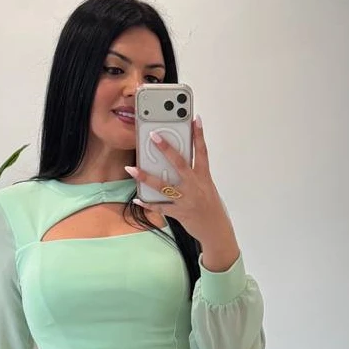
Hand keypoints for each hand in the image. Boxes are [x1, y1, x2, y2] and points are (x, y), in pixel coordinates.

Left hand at [125, 119, 235, 254]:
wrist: (216, 230)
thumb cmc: (210, 206)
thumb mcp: (206, 186)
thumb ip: (193, 174)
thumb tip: (175, 162)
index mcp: (204, 177)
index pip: (202, 152)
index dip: (199, 135)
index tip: (194, 118)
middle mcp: (195, 185)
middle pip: (179, 163)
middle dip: (166, 149)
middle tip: (153, 135)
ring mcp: (186, 199)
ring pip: (163, 186)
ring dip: (146, 177)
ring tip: (132, 168)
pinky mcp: (179, 212)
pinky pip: (160, 207)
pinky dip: (147, 203)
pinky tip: (137, 199)